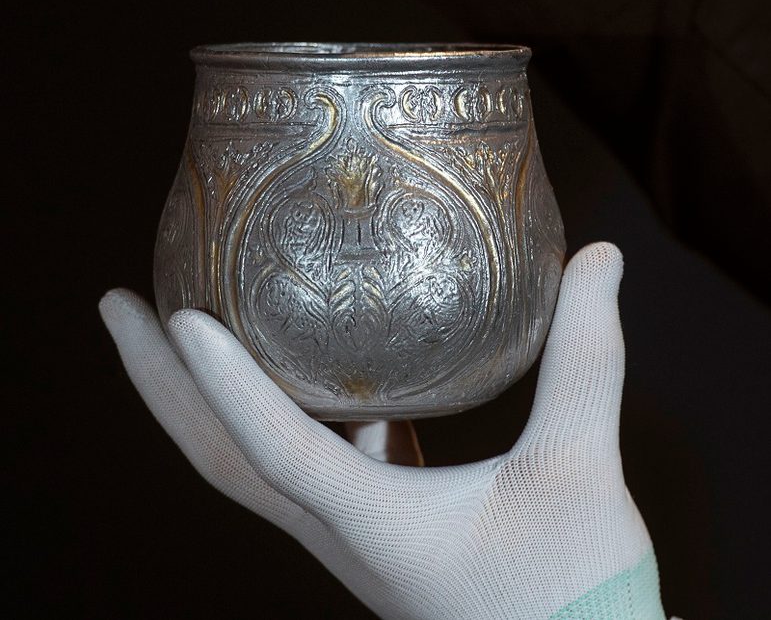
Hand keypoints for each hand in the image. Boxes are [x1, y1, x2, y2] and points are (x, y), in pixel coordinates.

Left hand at [100, 243, 667, 618]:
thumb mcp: (581, 466)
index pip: (271, 446)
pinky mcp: (375, 526)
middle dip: (157, 380)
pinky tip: (314, 368)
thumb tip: (598, 256)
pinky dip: (278, 407)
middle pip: (218, 455)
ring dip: (203, 394)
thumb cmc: (576, 595)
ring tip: (179, 322)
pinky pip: (303, 459)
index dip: (221, 380)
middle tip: (114, 301)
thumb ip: (586, 357)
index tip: (170, 311)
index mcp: (371, 523)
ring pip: (250, 457)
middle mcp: (339, 530)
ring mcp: (349, 531)